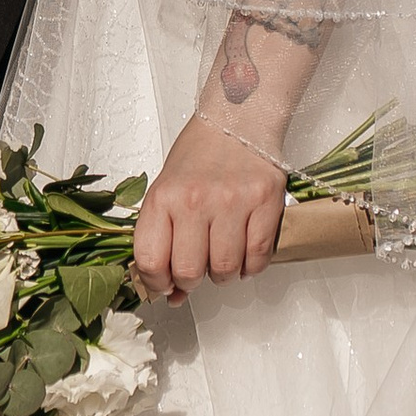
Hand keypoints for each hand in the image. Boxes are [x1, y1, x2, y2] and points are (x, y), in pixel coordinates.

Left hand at [132, 114, 287, 302]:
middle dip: (192, 281)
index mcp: (163, 197)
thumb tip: (171, 294)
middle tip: (197, 269)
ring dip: (223, 275)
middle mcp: (195, 200)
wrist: (236, 120)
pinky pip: (258, 257)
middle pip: (189, 271)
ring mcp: (232, 202)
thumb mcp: (167, 190)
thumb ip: (163, 239)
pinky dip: (251, 266)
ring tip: (222, 258)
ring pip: (225, 270)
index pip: (150, 260)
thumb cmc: (197, 156)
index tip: (165, 283)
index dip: (157, 282)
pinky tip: (244, 253)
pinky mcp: (265, 202)